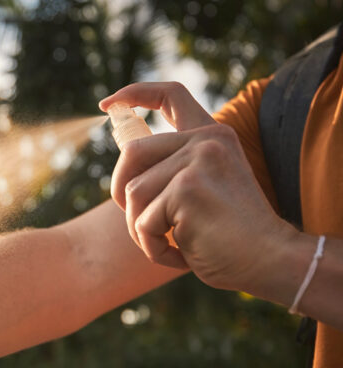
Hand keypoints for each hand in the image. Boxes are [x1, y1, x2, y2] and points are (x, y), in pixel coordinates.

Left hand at [98, 82, 297, 291]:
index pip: (171, 95)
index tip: (107, 105)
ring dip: (141, 229)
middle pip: (131, 153)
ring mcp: (198, 161)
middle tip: (142, 224)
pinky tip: (183, 255)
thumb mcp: (205, 191)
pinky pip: (143, 222)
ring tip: (171, 244)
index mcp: (213, 136)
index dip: (134, 94)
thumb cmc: (232, 238)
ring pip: (132, 193)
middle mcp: (207, 141)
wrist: (271, 262)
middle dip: (122, 191)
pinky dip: (153, 248)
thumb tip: (125, 170)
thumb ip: (174, 171)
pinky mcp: (186, 189)